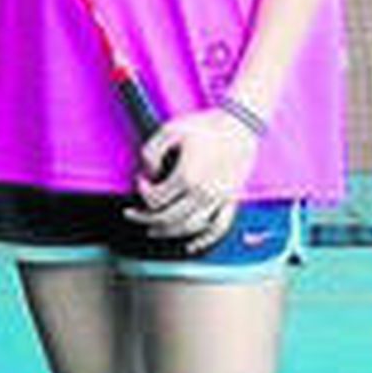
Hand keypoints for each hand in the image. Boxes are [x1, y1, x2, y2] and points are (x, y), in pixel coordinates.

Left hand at [128, 108, 260, 251]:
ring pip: (190, 227)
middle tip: (132, 214)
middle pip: (169, 218)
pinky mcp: (231, 200)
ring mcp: (219, 200)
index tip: (140, 179)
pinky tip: (192, 246)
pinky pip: (219, 228)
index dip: (142, 190)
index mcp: (187, 177)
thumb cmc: (205, 126)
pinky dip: (204, 240)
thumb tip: (148, 173)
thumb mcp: (170, 130)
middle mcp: (203, 194)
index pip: (156, 198)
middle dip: (146, 218)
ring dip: (169, 232)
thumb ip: (151, 151)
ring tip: (153, 230)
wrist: (240, 126)